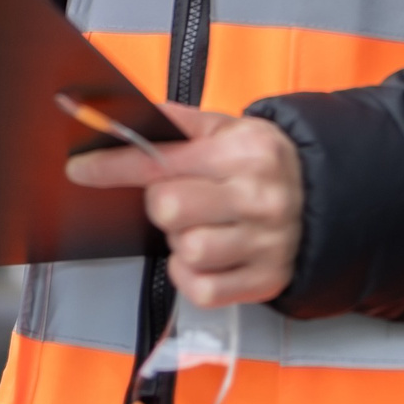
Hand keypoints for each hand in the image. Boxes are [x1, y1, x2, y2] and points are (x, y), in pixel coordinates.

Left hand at [67, 102, 301, 306]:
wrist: (323, 197)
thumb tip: (120, 114)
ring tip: (200, 226)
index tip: (80, 169)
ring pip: (187, 252)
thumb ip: (177, 122)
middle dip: (162, 204)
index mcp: (244, 152)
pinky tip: (204, 256)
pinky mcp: (265, 281)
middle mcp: (257, 197)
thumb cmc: (263, 162)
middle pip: (169, 209)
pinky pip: (202, 289)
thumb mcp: (229, 128)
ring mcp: (264, 243)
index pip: (162, 160)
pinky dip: (191, 275)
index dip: (114, 166)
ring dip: (180, 242)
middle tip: (180, 198)